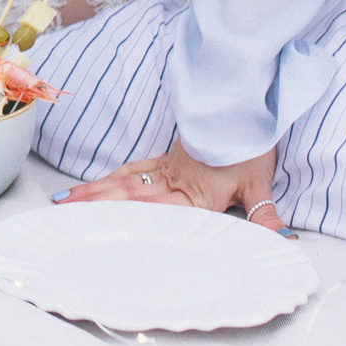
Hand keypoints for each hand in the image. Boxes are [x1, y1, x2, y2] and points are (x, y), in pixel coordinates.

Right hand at [60, 141, 287, 231]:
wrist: (243, 104)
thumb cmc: (250, 144)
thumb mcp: (260, 183)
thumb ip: (265, 215)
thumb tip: (283, 241)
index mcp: (193, 194)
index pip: (153, 211)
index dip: (122, 219)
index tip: (95, 227)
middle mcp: (173, 181)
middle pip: (127, 195)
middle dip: (93, 204)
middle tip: (62, 211)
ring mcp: (167, 166)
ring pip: (124, 180)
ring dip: (95, 190)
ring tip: (67, 198)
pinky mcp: (170, 155)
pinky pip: (136, 166)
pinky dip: (116, 175)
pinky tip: (104, 181)